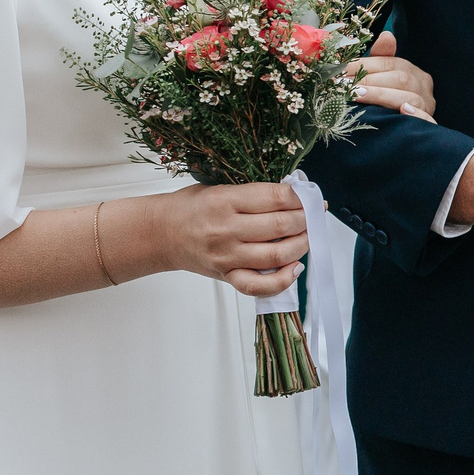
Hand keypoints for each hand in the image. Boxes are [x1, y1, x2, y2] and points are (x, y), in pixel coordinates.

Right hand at [153, 182, 307, 297]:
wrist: (160, 233)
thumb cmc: (190, 208)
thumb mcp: (219, 188)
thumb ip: (254, 194)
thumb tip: (295, 197)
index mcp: (225, 200)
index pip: (275, 198)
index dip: (301, 198)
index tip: (312, 198)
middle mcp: (227, 229)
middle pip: (281, 225)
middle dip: (306, 220)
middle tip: (313, 217)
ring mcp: (227, 256)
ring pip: (277, 255)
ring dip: (301, 246)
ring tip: (306, 237)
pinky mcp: (226, 275)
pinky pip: (259, 286)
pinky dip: (282, 280)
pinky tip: (294, 268)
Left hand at [347, 30, 434, 121]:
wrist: (403, 133)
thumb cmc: (388, 100)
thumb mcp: (384, 78)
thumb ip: (382, 58)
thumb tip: (387, 35)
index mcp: (414, 72)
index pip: (390, 63)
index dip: (364, 64)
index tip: (339, 69)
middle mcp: (424, 86)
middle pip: (400, 79)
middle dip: (367, 79)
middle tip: (341, 84)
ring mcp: (428, 106)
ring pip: (409, 98)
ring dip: (381, 95)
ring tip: (356, 94)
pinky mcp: (429, 125)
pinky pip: (427, 119)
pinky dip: (417, 114)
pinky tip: (403, 111)